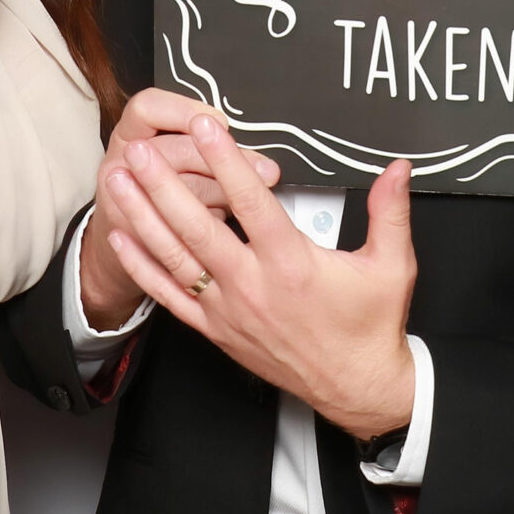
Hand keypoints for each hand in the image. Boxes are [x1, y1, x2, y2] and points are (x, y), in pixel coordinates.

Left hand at [103, 114, 415, 439]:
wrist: (356, 387)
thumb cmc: (371, 327)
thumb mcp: (392, 266)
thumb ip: (390, 211)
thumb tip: (397, 168)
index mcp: (292, 264)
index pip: (251, 202)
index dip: (225, 161)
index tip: (205, 127)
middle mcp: (252, 286)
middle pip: (196, 229)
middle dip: (162, 186)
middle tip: (138, 151)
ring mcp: (228, 310)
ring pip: (174, 259)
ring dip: (141, 218)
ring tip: (116, 182)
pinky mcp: (217, 330)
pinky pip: (169, 296)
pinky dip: (142, 266)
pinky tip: (120, 238)